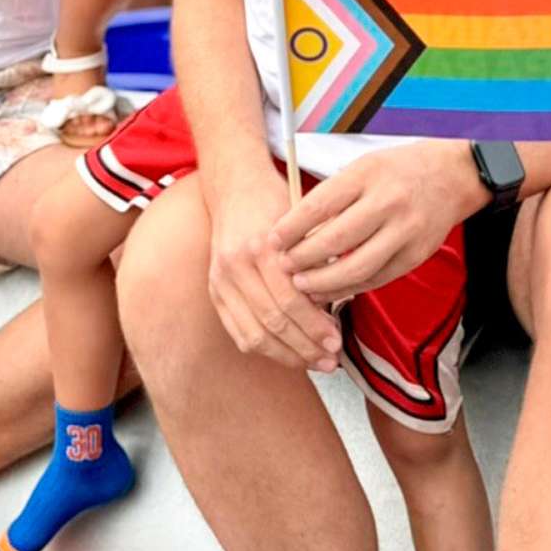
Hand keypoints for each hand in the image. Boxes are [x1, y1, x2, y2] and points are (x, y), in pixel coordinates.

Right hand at [206, 159, 341, 371]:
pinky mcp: (215, 290)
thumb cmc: (275, 203)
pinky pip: (238, 332)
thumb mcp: (302, 224)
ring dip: (287, 355)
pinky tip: (287, 354)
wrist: (235, 188)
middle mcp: (237, 265)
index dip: (314, 327)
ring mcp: (221, 279)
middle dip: (305, 347)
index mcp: (262, 246)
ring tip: (314, 362)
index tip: (336, 342)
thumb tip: (334, 310)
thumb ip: (315, 264)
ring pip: (253, 334)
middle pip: (272, 321)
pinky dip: (264, 348)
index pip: (289, 300)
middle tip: (331, 358)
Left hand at [276, 140, 487, 302]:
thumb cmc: (398, 170)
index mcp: (367, 174)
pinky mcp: (416, 255)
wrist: (454, 175)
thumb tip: (293, 230)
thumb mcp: (362, 167)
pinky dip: (350, 288)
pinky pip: (377, 279)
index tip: (272, 241)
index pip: (320, 205)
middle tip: (283, 268)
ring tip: (302, 286)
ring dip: (323, 282)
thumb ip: (333, 195)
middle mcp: (387, 202)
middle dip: (302, 259)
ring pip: (356, 268)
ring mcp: (405, 231)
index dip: (291, 228)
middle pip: (335, 240)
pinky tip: (331, 290)